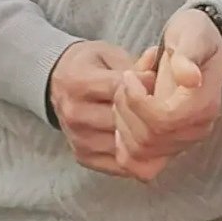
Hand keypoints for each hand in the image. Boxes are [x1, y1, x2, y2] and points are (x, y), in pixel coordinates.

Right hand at [48, 41, 155, 176]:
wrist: (57, 83)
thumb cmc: (88, 65)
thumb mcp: (108, 55)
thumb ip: (134, 64)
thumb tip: (157, 64)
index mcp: (78, 83)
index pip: (121, 90)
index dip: (145, 85)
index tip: (156, 80)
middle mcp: (75, 114)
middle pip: (124, 120)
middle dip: (148, 113)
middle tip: (164, 106)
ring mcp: (79, 139)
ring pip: (125, 145)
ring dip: (146, 137)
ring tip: (159, 124)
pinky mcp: (83, 157)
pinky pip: (120, 165)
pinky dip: (138, 156)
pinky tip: (147, 141)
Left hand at [113, 8, 221, 182]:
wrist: (199, 43)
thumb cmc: (194, 35)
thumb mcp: (192, 34)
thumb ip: (188, 55)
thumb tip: (190, 78)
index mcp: (203, 106)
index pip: (162, 121)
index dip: (137, 101)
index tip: (129, 75)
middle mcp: (197, 130)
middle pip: (148, 141)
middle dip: (126, 109)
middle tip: (125, 82)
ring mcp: (184, 142)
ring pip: (140, 155)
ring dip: (122, 125)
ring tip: (124, 96)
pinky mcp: (170, 147)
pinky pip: (143, 167)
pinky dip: (126, 150)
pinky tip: (123, 120)